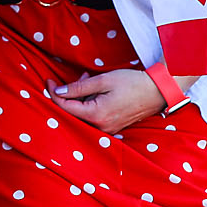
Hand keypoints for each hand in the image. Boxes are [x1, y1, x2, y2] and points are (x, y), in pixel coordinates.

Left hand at [45, 68, 163, 134]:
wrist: (158, 91)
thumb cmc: (132, 83)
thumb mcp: (103, 80)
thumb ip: (79, 87)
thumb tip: (58, 91)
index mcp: (96, 115)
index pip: (65, 107)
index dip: (54, 94)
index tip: (48, 81)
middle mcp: (101, 127)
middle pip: (73, 112)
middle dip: (71, 94)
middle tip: (81, 77)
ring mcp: (108, 129)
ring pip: (83, 114)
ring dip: (82, 97)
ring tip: (90, 80)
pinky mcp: (113, 127)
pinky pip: (94, 116)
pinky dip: (90, 103)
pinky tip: (96, 90)